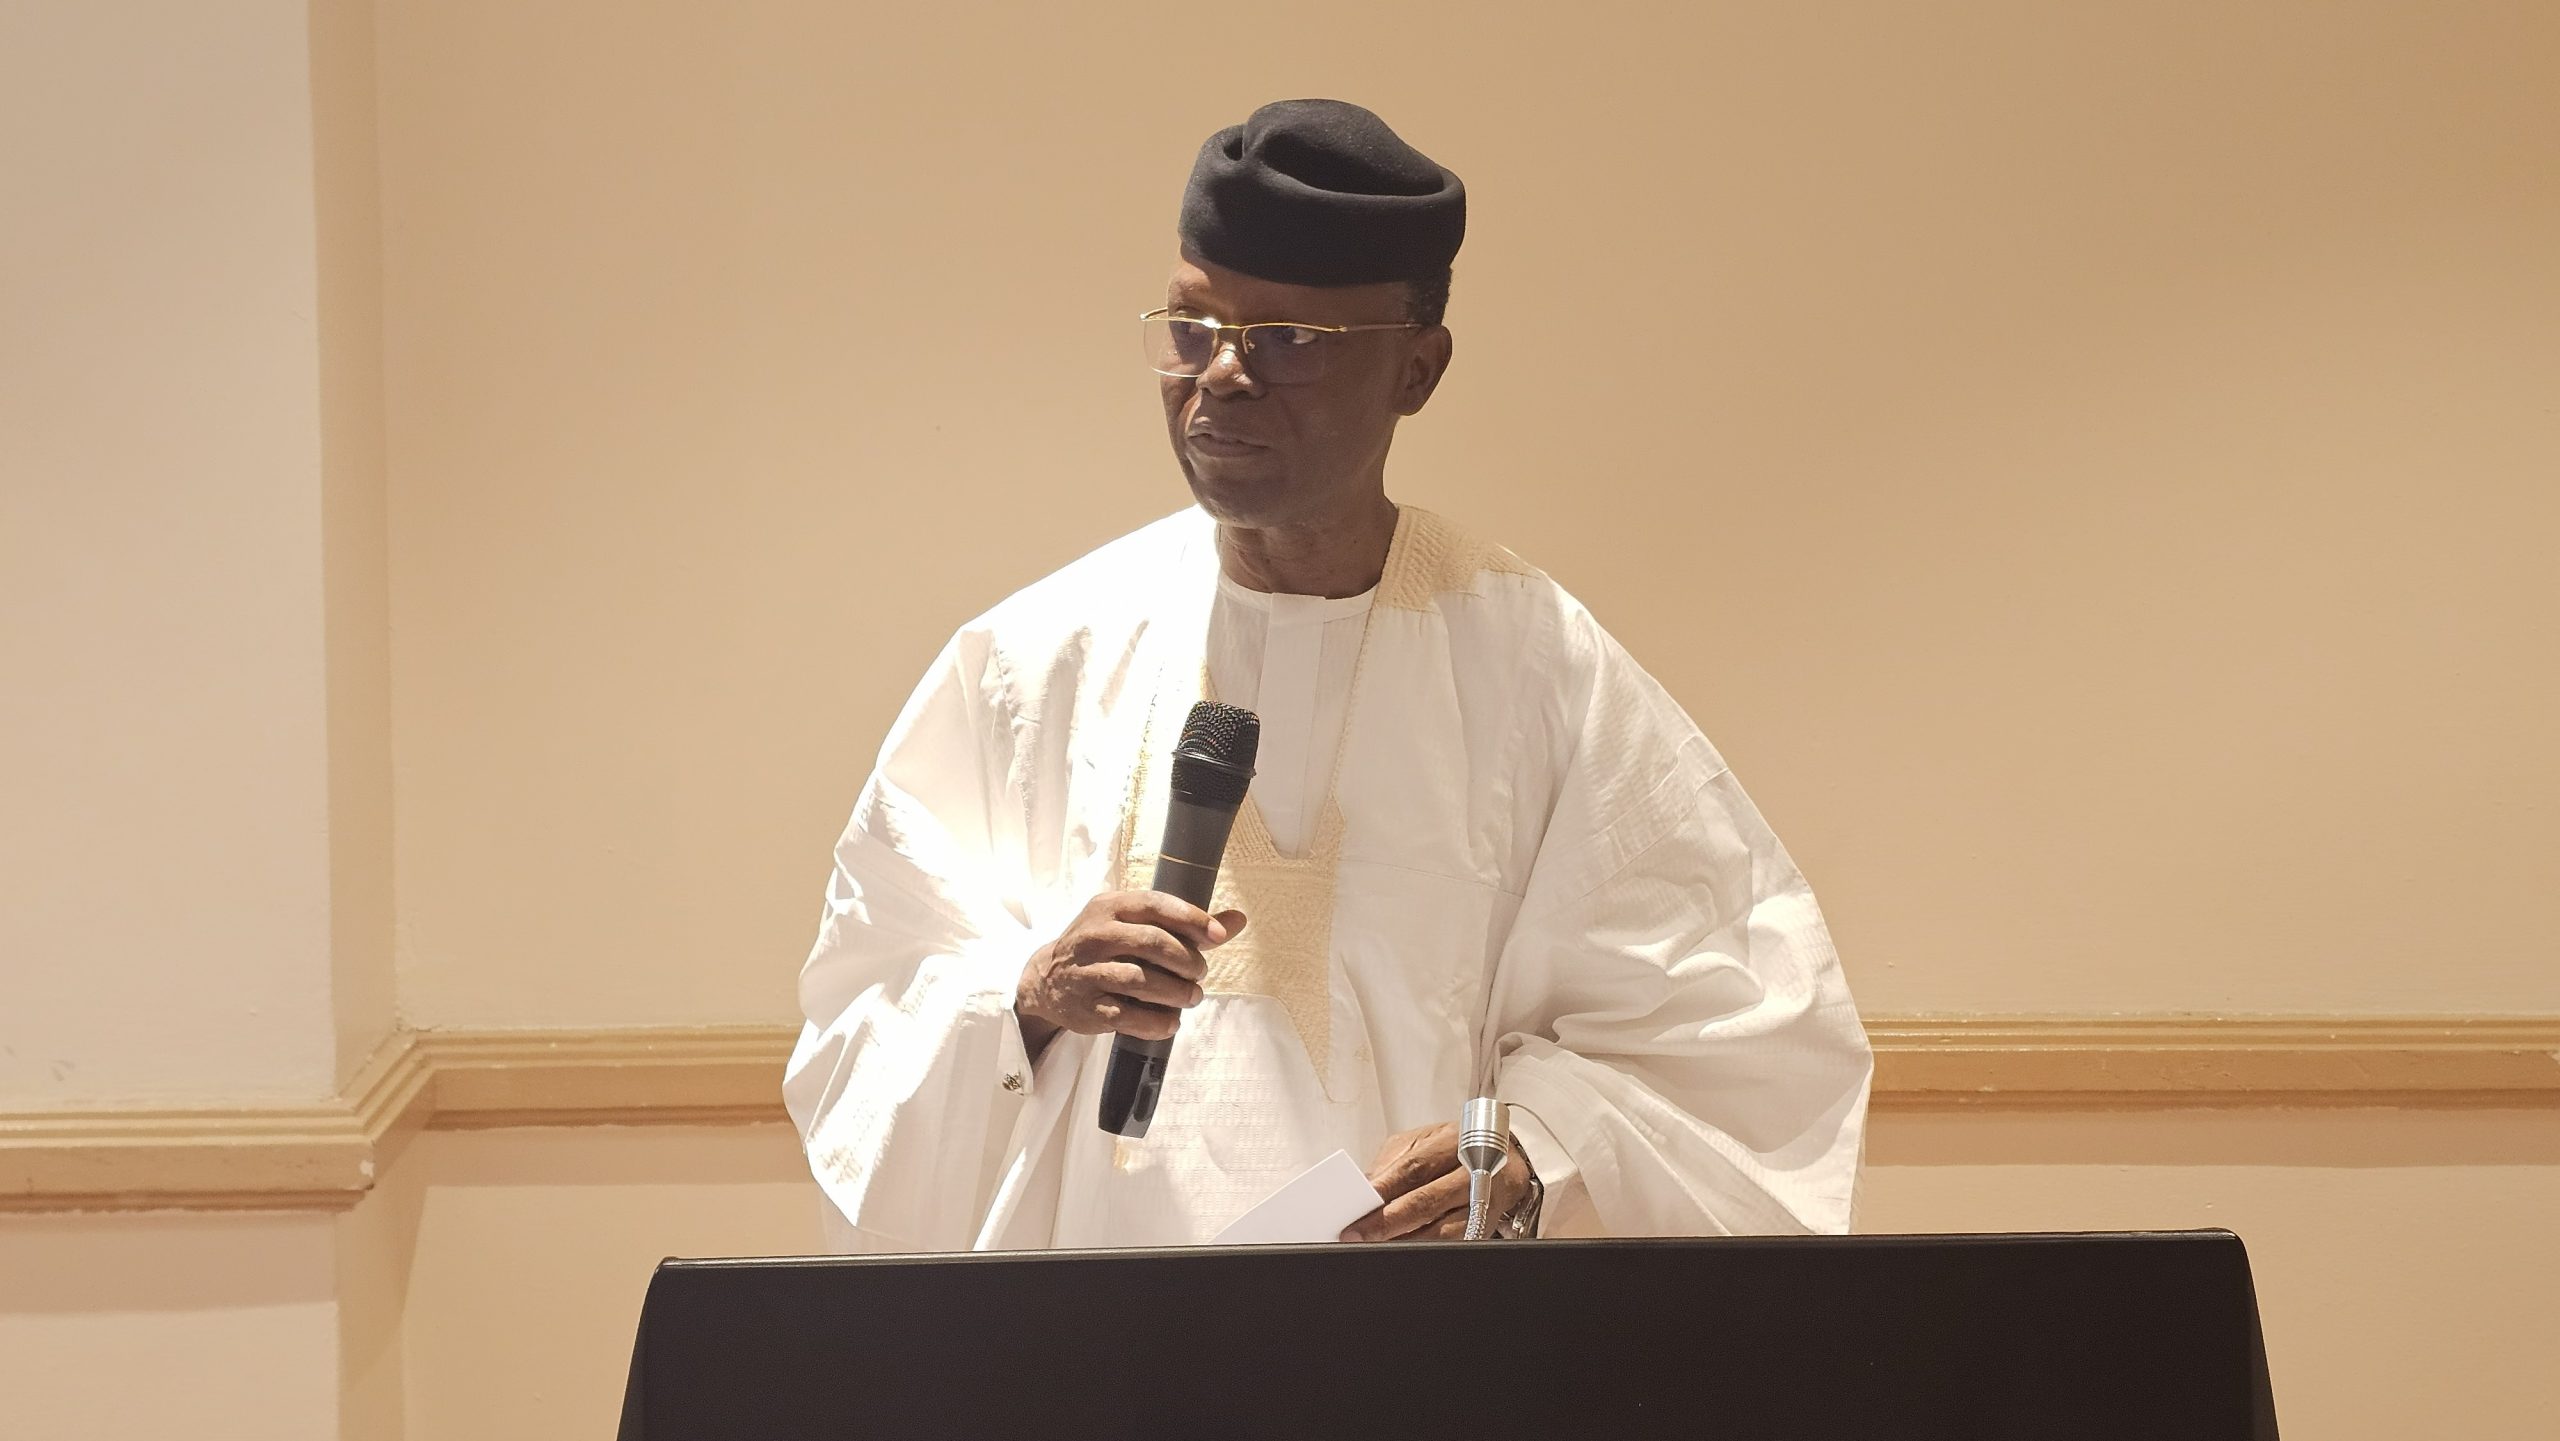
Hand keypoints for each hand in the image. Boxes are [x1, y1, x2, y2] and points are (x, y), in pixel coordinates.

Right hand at [1015, 891, 1245, 1058]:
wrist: (1046, 978)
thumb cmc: (1104, 947)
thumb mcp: (1135, 925)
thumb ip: (1186, 925)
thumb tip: (1237, 919)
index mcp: (1110, 906)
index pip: (1156, 905)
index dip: (1192, 920)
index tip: (1219, 936)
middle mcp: (1095, 935)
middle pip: (1153, 944)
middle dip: (1187, 961)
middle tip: (1200, 974)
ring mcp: (1087, 972)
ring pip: (1140, 981)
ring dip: (1176, 993)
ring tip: (1191, 997)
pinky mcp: (1085, 1006)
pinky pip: (1126, 1016)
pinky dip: (1155, 1022)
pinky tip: (1170, 1022)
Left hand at [1340, 1122, 1537, 1241]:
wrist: (1510, 1159)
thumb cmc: (1456, 1149)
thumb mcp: (1424, 1140)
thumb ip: (1394, 1161)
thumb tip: (1364, 1187)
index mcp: (1453, 1141)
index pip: (1414, 1167)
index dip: (1385, 1188)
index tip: (1356, 1204)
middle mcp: (1472, 1172)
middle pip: (1426, 1201)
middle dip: (1387, 1221)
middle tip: (1357, 1234)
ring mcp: (1483, 1202)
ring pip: (1441, 1230)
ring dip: (1404, 1241)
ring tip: (1374, 1246)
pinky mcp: (1486, 1226)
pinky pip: (1453, 1244)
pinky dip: (1425, 1249)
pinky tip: (1402, 1251)